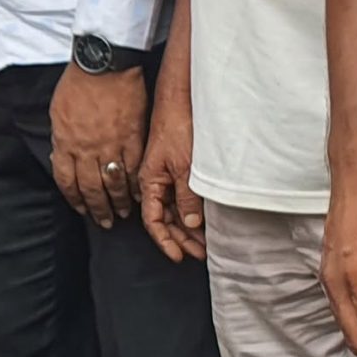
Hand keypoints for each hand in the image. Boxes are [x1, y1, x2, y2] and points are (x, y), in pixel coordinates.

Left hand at [50, 65, 146, 225]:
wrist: (103, 65)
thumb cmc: (77, 84)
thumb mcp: (58, 112)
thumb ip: (62, 138)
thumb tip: (61, 156)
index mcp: (65, 142)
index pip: (66, 181)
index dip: (74, 199)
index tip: (81, 208)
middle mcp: (87, 149)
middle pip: (91, 188)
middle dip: (98, 208)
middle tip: (104, 220)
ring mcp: (111, 145)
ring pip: (115, 183)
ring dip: (119, 202)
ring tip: (123, 212)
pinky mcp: (133, 138)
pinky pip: (134, 168)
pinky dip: (137, 184)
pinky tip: (139, 194)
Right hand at [137, 99, 204, 261]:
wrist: (179, 100)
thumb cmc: (177, 128)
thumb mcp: (185, 166)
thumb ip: (187, 196)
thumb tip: (190, 223)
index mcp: (150, 183)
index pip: (154, 222)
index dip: (166, 241)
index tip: (180, 256)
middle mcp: (155, 183)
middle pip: (165, 220)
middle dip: (181, 239)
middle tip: (202, 253)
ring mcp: (166, 176)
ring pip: (175, 210)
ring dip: (189, 227)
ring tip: (207, 241)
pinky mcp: (177, 169)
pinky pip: (182, 197)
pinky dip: (192, 211)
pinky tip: (205, 218)